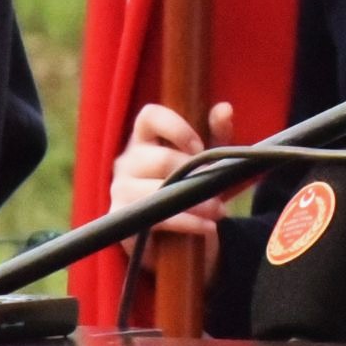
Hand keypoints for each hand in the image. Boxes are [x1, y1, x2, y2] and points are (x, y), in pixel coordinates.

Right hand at [115, 101, 238, 226]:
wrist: (175, 236)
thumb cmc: (189, 187)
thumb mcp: (208, 160)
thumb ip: (218, 134)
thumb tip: (225, 109)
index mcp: (145, 139)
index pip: (150, 116)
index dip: (176, 128)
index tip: (200, 148)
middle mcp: (128, 160)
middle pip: (162, 159)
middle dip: (196, 175)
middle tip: (217, 187)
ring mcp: (120, 188)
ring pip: (159, 190)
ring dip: (197, 202)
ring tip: (219, 210)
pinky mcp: (122, 216)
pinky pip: (158, 217)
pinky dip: (188, 222)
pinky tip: (208, 226)